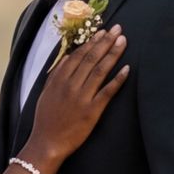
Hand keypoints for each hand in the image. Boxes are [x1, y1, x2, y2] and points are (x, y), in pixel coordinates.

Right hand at [17, 25, 128, 168]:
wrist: (47, 143)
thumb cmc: (45, 119)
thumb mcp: (45, 93)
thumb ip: (56, 74)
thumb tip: (68, 57)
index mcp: (59, 80)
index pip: (78, 55)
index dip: (92, 42)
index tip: (102, 32)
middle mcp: (71, 85)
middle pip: (91, 59)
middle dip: (106, 42)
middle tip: (118, 29)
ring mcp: (82, 97)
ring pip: (100, 70)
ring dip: (113, 54)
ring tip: (123, 41)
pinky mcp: (92, 110)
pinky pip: (107, 91)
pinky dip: (118, 79)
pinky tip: (127, 69)